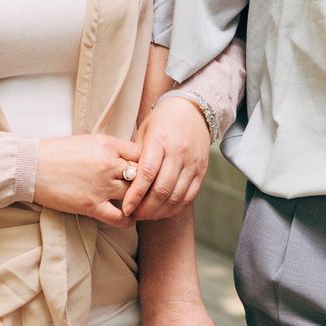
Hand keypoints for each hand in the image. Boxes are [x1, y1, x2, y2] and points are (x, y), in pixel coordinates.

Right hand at [34, 134, 140, 227]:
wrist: (31, 167)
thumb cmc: (57, 153)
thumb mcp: (88, 141)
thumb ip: (110, 148)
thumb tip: (129, 157)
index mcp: (108, 144)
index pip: (140, 153)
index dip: (145, 162)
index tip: (144, 170)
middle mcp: (109, 164)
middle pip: (141, 174)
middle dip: (145, 183)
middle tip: (148, 190)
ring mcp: (101, 186)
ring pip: (134, 195)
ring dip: (139, 201)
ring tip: (141, 205)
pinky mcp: (91, 205)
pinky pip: (119, 217)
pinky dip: (127, 220)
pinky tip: (129, 219)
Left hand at [124, 97, 212, 221]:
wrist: (193, 110)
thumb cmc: (163, 120)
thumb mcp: (145, 131)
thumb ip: (136, 155)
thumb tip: (123, 181)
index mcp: (160, 140)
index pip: (147, 173)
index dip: (135, 195)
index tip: (125, 208)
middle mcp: (178, 152)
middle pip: (162, 189)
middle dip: (146, 208)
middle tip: (134, 214)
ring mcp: (192, 162)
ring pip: (176, 196)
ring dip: (159, 211)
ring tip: (146, 215)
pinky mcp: (202, 170)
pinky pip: (189, 196)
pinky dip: (175, 208)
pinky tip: (163, 211)